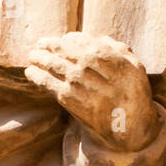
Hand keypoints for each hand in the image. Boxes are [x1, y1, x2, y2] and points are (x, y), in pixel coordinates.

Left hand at [25, 32, 157, 147]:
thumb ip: (118, 49)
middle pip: (63, 51)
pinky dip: (38, 77)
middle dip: (48, 46)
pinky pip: (50, 85)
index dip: (67, 39)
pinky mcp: (71, 101)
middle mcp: (92, 67)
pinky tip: (30, 72)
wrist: (130, 126)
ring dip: (40, 58)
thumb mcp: (135, 66)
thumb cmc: (133, 95)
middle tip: (38, 44)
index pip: (80, 40)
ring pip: (54, 66)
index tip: (61, 41)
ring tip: (32, 56)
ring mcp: (80, 83)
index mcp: (107, 54)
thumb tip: (98, 39)